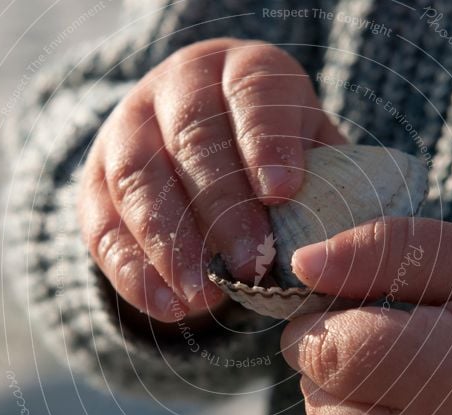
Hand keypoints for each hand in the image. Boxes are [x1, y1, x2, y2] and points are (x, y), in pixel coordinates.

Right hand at [77, 38, 344, 321]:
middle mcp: (178, 88)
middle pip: (193, 140)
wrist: (198, 146)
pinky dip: (133, 272)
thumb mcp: (307, 149)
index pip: (252, 92)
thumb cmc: (271, 155)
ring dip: (171, 244)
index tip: (281, 194)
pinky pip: (103, 227)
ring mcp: (128, 131)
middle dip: (223, 208)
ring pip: (137, 181)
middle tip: (252, 266)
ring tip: (204, 297)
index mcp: (242, 70)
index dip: (265, 141)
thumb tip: (355, 246)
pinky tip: (168, 307)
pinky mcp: (95, 181)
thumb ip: (327, 182)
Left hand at [281, 217, 451, 414]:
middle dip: (336, 362)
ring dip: (349, 404)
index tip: (356, 307)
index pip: (320, 349)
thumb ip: (389, 252)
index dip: (322, 321)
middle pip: (319, 399)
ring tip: (412, 380)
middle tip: (396, 341)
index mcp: (441, 374)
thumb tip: (304, 262)